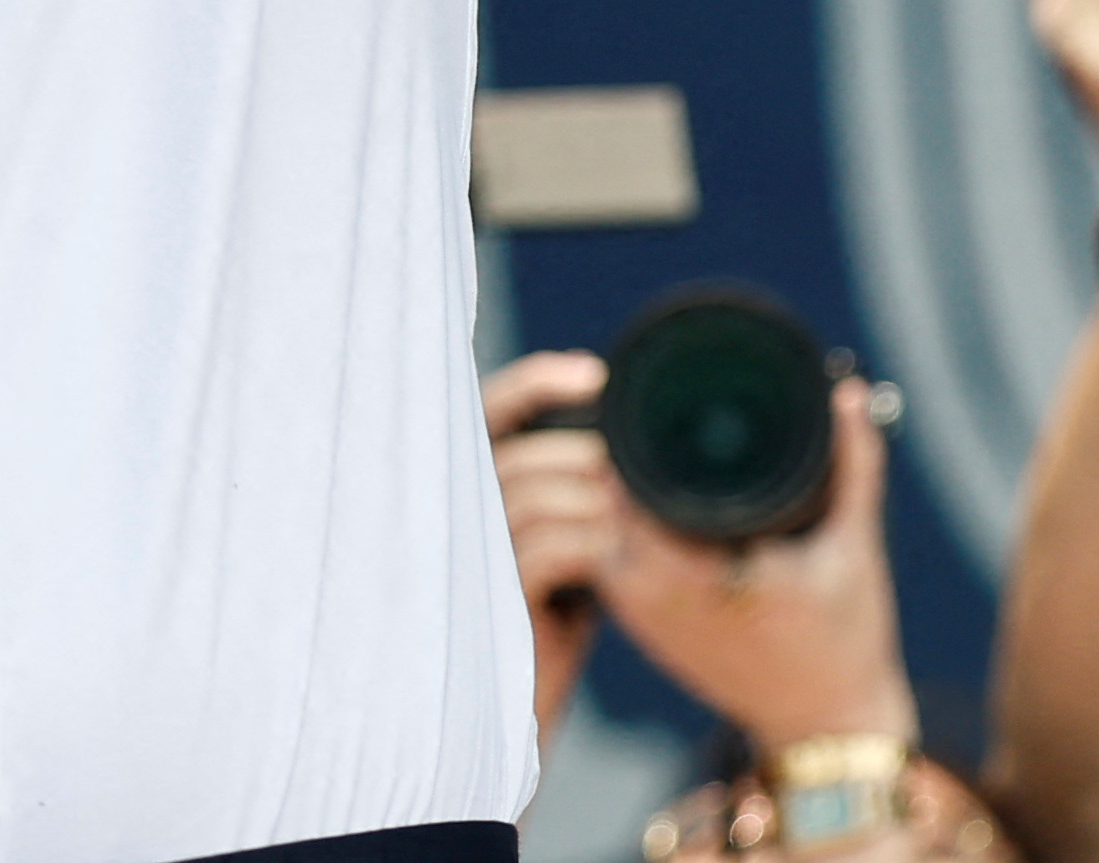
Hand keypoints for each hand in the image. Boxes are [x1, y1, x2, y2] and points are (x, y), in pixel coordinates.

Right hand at [487, 351, 616, 738]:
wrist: (522, 722)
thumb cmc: (547, 630)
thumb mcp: (564, 547)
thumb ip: (576, 496)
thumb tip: (626, 446)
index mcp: (470, 493)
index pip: (488, 412)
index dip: (535, 383)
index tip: (595, 377)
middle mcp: (455, 516)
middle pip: (520, 451)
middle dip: (588, 454)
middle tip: (641, 474)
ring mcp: (467, 559)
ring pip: (535, 492)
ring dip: (600, 501)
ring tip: (643, 522)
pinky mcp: (489, 605)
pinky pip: (546, 549)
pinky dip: (594, 545)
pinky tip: (622, 559)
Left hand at [594, 376, 916, 756]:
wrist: (826, 728)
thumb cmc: (846, 642)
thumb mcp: (856, 549)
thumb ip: (853, 465)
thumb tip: (849, 393)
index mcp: (706, 576)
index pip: (632, 488)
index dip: (638, 441)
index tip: (660, 407)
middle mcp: (661, 598)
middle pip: (608, 502)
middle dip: (626, 458)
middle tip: (651, 415)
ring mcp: (646, 619)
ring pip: (602, 531)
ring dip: (619, 495)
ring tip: (649, 450)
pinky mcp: (643, 631)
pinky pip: (611, 562)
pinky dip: (623, 530)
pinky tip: (647, 503)